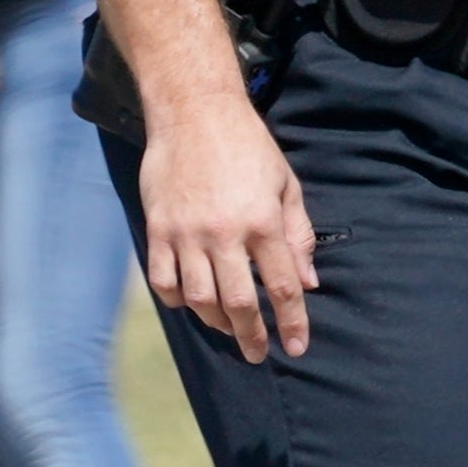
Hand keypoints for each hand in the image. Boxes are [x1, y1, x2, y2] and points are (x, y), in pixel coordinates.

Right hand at [135, 94, 317, 361]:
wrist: (193, 112)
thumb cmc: (247, 147)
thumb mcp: (286, 185)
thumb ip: (298, 235)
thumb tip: (309, 282)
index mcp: (263, 222)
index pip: (283, 287)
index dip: (293, 323)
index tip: (296, 347)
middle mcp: (224, 233)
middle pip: (240, 303)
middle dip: (251, 336)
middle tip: (257, 354)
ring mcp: (187, 233)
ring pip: (199, 299)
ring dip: (215, 322)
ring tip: (228, 327)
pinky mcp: (158, 228)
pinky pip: (163, 280)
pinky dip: (177, 299)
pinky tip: (191, 301)